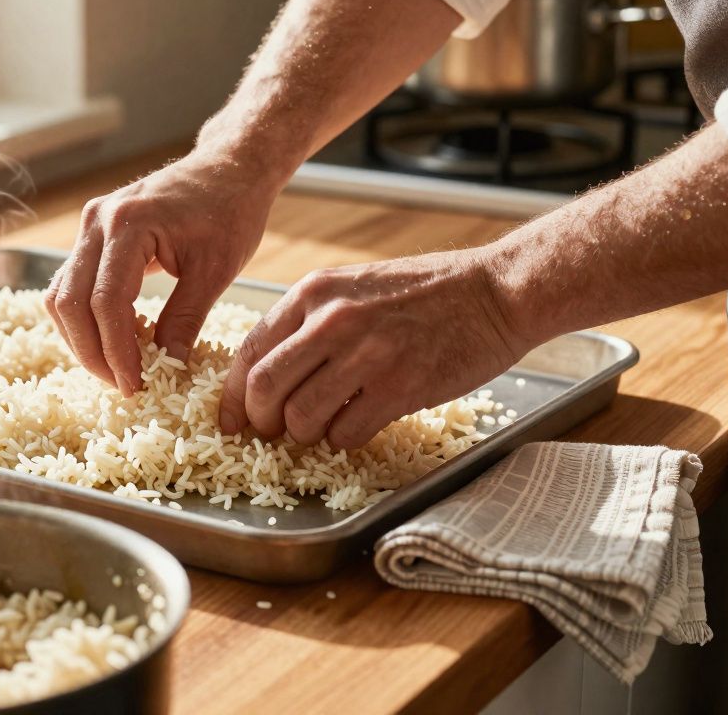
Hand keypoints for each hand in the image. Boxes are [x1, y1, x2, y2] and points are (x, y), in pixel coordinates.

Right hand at [46, 149, 280, 394]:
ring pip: (61, 296)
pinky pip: (71, 285)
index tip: (134, 384)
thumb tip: (166, 366)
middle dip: (92, 352)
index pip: (105, 301)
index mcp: (129, 224)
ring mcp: (90, 226)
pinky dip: (85, 319)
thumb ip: (186, 318)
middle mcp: (97, 222)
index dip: (115, 350)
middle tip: (123, 385)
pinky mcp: (93, 235)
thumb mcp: (216, 270)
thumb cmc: (230, 210)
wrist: (228, 167)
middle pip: (70, 302)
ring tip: (117, 369)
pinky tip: (115, 341)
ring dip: (82, 339)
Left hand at [218, 248, 527, 446]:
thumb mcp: (353, 287)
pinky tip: (358, 425)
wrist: (495, 291)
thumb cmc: (425, 292)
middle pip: (265, 388)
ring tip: (324, 426)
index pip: (250, 351)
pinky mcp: (399, 386)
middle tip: (273, 432)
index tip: (232, 419)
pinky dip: (343, 439)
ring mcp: (366, 354)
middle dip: (261, 421)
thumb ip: (309, 322)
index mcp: (314, 292)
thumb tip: (267, 372)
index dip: (233, 395)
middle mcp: (332, 320)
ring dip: (305, 433)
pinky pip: (346, 432)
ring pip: (302, 416)